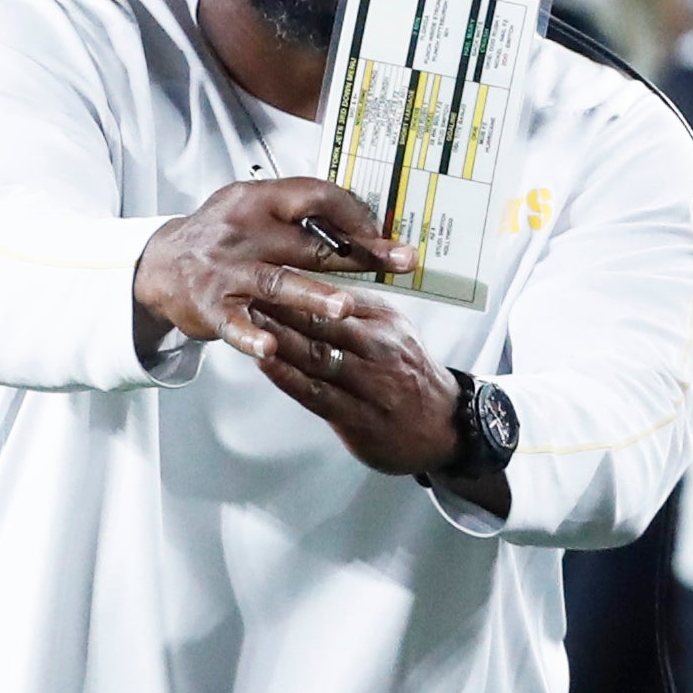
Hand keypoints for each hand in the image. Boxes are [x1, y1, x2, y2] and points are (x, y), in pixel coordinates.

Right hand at [133, 178, 415, 360]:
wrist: (160, 264)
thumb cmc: (222, 236)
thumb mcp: (256, 210)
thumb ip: (301, 215)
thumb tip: (366, 223)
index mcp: (261, 200)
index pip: (316, 196)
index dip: (353, 213)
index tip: (383, 233)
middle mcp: (244, 230)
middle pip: (309, 242)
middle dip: (358, 252)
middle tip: (399, 262)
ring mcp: (226, 269)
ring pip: (276, 282)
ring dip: (312, 295)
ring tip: (344, 307)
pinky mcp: (210, 305)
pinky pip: (233, 323)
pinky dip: (250, 337)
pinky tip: (270, 349)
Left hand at [247, 300, 461, 476]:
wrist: (445, 425)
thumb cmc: (409, 372)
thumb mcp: (395, 329)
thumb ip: (357, 309)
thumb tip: (314, 282)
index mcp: (386, 321)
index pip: (337, 296)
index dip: (300, 282)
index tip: (268, 267)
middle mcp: (380, 348)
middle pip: (325, 322)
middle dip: (283, 304)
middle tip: (247, 287)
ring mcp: (370, 384)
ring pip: (317, 356)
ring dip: (279, 337)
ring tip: (247, 321)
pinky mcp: (359, 418)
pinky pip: (317, 394)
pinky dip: (288, 377)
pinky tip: (264, 363)